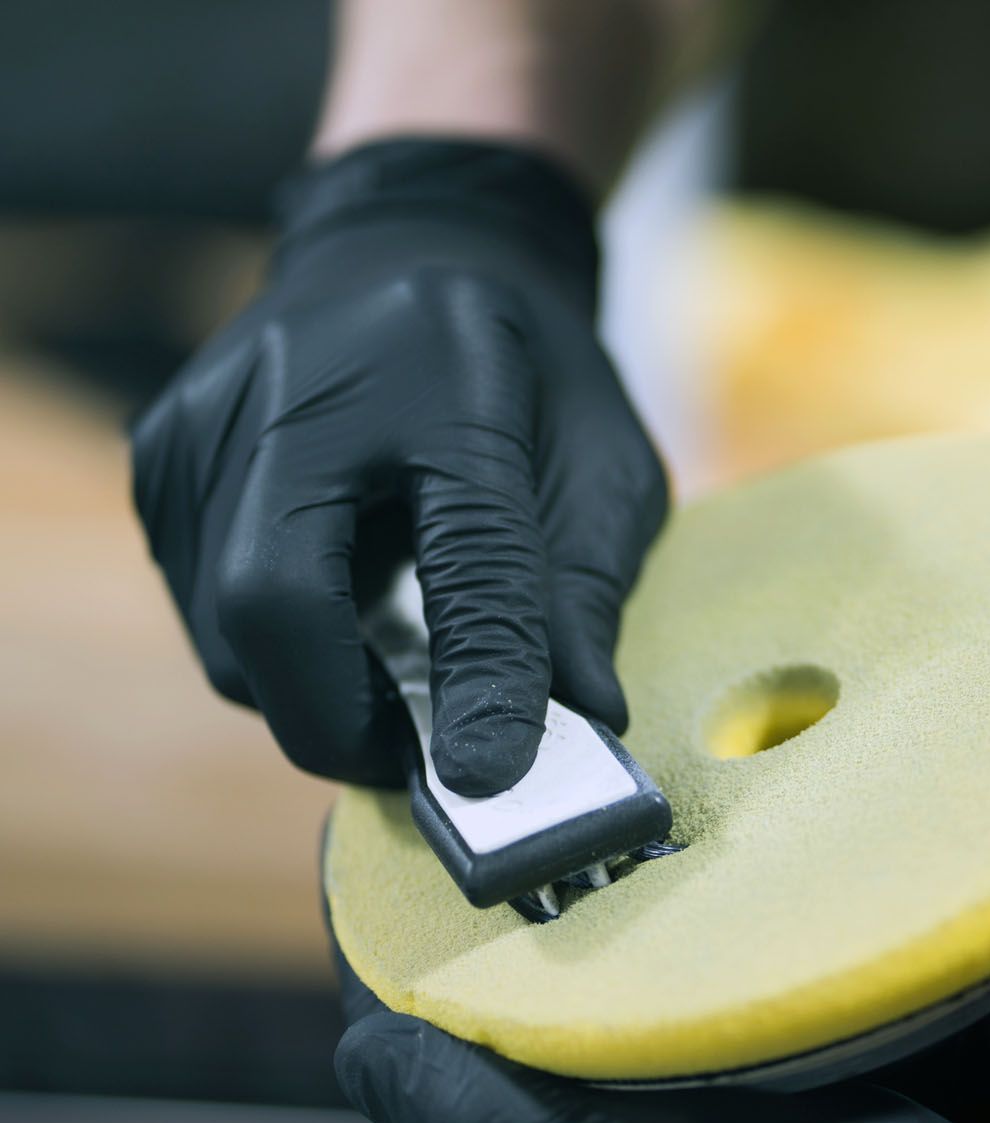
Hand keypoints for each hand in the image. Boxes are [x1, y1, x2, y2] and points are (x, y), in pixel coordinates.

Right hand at [132, 140, 666, 792]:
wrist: (414, 254)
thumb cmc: (529, 373)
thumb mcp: (602, 461)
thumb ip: (587, 591)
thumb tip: (582, 723)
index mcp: (450, 372)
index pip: (463, 548)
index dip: (479, 672)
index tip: (491, 777)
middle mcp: (304, 386)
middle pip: (273, 600)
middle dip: (343, 722)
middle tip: (419, 766)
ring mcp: (209, 420)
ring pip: (229, 630)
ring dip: (315, 695)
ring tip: (395, 689)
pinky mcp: (162, 457)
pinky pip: (206, 609)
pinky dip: (278, 655)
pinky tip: (342, 622)